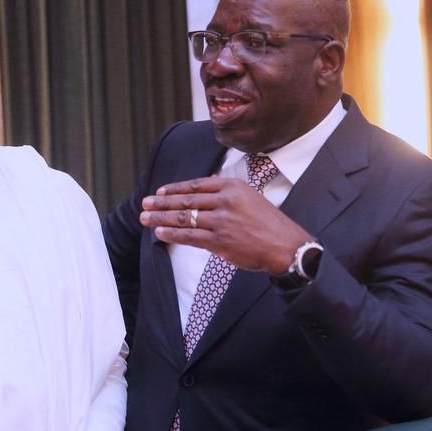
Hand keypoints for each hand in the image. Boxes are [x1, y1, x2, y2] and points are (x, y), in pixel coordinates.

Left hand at [139, 177, 310, 274]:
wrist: (286, 246)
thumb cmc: (268, 223)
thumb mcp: (250, 197)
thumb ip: (225, 193)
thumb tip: (199, 192)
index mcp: (232, 186)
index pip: (196, 184)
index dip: (175, 189)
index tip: (160, 192)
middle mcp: (225, 200)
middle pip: (186, 200)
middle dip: (161, 203)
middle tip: (145, 203)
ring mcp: (221, 221)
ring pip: (184, 218)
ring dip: (161, 218)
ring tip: (145, 218)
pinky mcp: (219, 241)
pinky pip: (189, 236)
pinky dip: (172, 234)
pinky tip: (159, 233)